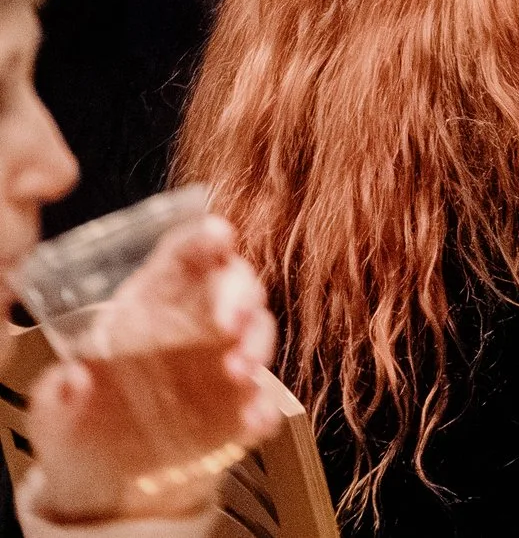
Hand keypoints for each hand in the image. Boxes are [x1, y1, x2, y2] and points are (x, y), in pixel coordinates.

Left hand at [25, 217, 281, 522]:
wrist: (104, 479)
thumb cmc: (81, 421)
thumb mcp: (57, 407)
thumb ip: (61, 392)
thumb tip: (73, 378)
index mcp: (152, 302)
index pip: (185, 255)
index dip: (205, 240)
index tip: (218, 236)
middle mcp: (197, 323)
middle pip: (236, 285)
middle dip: (241, 294)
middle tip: (231, 319)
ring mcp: (224, 362)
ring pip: (259, 333)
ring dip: (257, 345)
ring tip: (238, 371)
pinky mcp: (239, 407)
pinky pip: (263, 399)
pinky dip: (265, 406)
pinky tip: (253, 417)